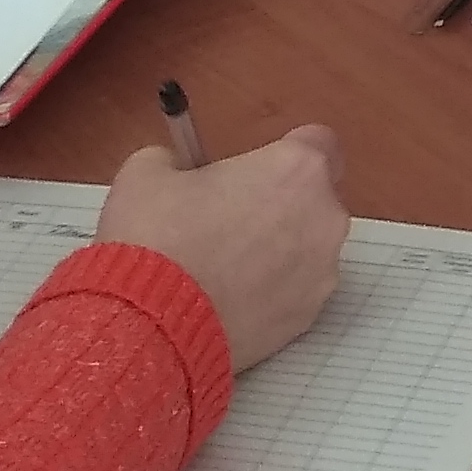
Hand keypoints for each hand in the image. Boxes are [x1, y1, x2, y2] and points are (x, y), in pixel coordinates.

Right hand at [95, 125, 350, 369]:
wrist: (150, 327)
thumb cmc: (156, 238)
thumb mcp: (147, 173)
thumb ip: (177, 160)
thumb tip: (178, 170)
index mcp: (297, 169)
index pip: (317, 142)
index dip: (283, 153)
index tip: (254, 170)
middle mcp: (324, 218)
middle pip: (314, 199)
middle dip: (280, 205)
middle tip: (229, 219)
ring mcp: (322, 273)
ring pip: (306, 249)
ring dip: (278, 251)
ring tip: (222, 267)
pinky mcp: (307, 319)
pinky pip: (295, 292)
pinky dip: (271, 293)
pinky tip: (227, 301)